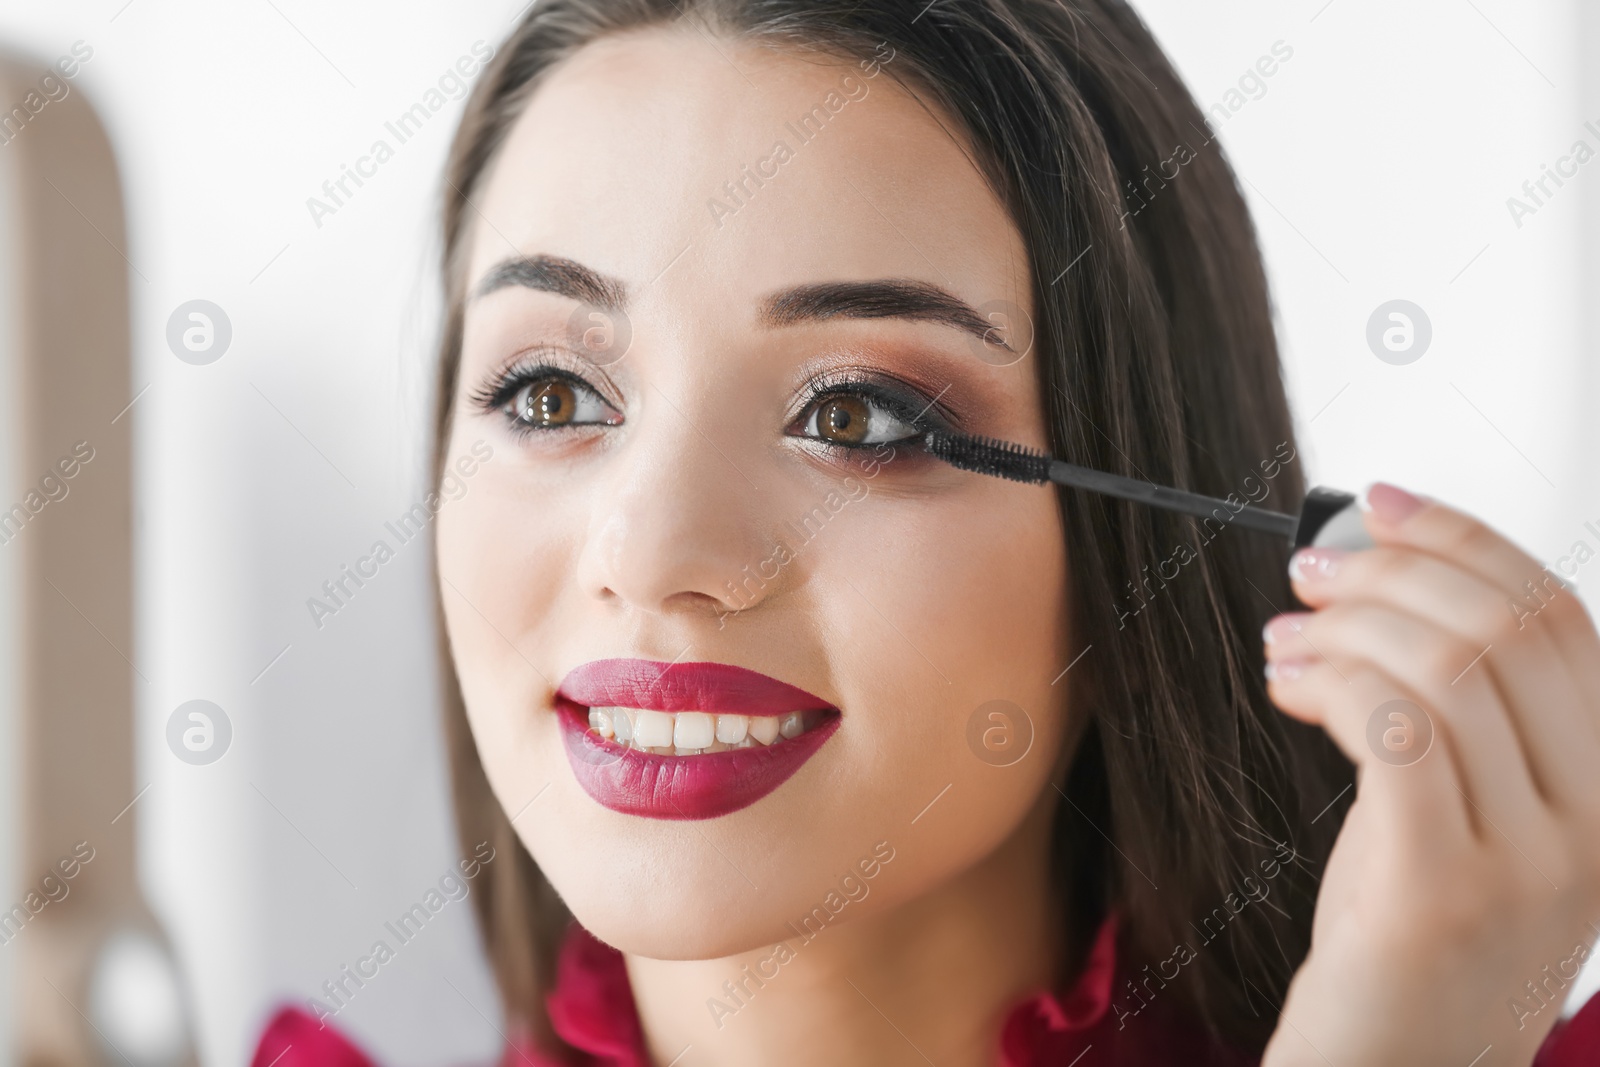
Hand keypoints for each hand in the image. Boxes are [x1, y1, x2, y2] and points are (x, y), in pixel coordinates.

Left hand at [1259, 483, 1599, 1065]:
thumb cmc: (1407, 942)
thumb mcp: (1461, 816)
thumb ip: (1456, 718)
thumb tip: (1380, 586)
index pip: (1564, 621)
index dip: (1468, 541)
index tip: (1379, 502)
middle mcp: (1595, 829)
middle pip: (1508, 632)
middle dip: (1391, 574)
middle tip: (1308, 574)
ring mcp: (1528, 867)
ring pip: (1450, 669)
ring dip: (1346, 628)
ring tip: (1284, 639)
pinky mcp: (1442, 893)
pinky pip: (1396, 731)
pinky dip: (1332, 679)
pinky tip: (1290, 683)